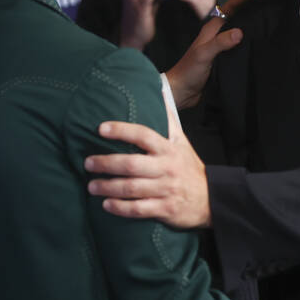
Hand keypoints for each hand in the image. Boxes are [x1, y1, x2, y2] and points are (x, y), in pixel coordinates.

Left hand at [86, 91, 210, 227]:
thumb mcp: (182, 142)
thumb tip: (159, 89)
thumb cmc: (189, 167)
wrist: (212, 198)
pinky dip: (121, 208)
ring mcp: (166, 189)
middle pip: (132, 164)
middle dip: (106, 163)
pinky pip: (139, 209)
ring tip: (91, 186)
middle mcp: (166, 168)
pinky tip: (106, 205)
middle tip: (87, 163)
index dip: (122, 130)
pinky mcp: (165, 209)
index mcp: (168, 149)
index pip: (143, 135)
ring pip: (132, 188)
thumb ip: (168, 119)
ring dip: (108, 187)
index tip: (101, 128)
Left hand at [165, 0, 264, 108]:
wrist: (181, 92)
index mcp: (211, 29)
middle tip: (271, 4)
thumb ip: (220, 43)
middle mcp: (217, 35)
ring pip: (240, 32)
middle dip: (252, 9)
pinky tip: (261, 45)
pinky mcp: (225, 60)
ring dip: (253, 27)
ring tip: (271, 21)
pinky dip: (250, 44)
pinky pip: (240, 48)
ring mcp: (221, 47)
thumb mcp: (204, 55)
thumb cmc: (188, 71)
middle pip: (238, 17)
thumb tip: (240, 32)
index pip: (230, 8)